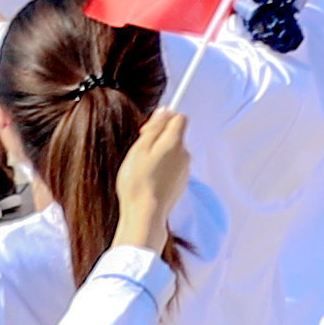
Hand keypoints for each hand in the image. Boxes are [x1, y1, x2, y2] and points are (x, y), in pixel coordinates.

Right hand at [113, 108, 197, 261]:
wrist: (145, 214)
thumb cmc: (138, 182)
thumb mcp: (139, 149)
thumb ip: (155, 127)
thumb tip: (165, 109)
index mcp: (175, 142)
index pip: (179, 117)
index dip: (163, 120)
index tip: (147, 131)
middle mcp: (185, 154)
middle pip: (175, 135)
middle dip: (159, 139)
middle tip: (140, 153)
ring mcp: (185, 170)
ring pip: (173, 152)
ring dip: (160, 155)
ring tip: (143, 170)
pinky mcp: (181, 183)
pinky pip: (173, 168)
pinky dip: (163, 169)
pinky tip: (149, 180)